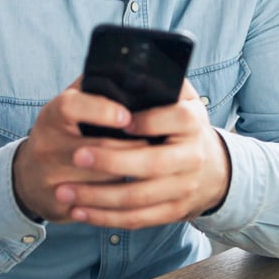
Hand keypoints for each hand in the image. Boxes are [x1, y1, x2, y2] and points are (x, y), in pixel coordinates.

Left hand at [12, 80, 229, 227]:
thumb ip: (162, 80)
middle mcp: (192, 156)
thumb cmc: (183, 127)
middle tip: (75, 156)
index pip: (173, 119)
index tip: (119, 121)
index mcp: (192, 122)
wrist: (214, 171)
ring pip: (138, 197)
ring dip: (98, 198)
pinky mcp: (172, 211)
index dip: (146, 121)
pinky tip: (79, 212)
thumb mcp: (182, 99)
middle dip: (110, 161)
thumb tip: (131, 60)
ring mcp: (183, 188)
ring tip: (64, 192)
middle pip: (151, 163)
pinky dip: (106, 218)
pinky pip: (137, 219)